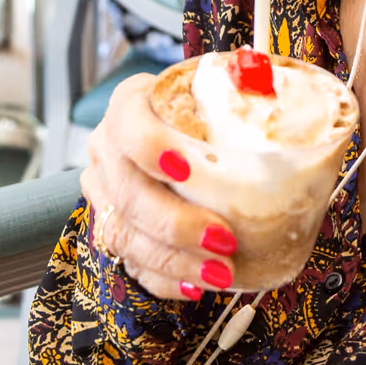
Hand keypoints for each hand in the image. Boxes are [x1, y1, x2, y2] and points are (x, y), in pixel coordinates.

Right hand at [82, 73, 239, 300]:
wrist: (181, 137)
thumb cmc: (204, 116)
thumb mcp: (219, 92)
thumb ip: (241, 86)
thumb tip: (261, 76)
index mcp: (130, 107)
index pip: (126, 123)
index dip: (149, 145)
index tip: (186, 167)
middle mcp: (108, 150)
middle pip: (127, 193)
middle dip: (174, 223)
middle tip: (224, 239)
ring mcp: (104, 195)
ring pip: (124, 235)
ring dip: (174, 261)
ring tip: (221, 273)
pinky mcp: (112, 230)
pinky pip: (132, 265)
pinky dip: (166, 281)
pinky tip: (196, 288)